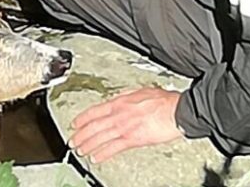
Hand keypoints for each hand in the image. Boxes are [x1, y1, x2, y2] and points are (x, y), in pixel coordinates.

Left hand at [69, 88, 184, 162]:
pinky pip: (113, 148)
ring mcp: (124, 127)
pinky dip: (102, 153)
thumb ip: (127, 96)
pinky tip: (96, 157)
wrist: (176, 111)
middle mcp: (119, 114)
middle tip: (72, 141)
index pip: (95, 111)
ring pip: (100, 137)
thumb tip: (120, 98)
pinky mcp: (133, 139)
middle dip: (81, 134)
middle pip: (94, 125)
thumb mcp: (140, 92)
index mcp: (120, 101)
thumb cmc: (163, 101)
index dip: (82, 118)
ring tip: (80, 150)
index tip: (75, 123)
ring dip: (88, 145)